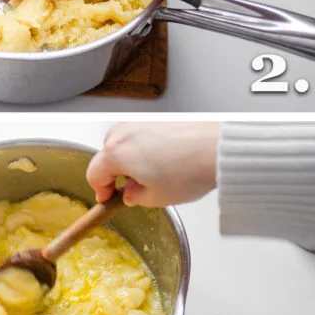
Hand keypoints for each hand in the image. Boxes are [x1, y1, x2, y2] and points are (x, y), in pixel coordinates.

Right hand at [87, 123, 219, 207]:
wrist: (220, 146)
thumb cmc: (191, 169)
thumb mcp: (157, 198)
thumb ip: (135, 198)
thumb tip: (131, 194)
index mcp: (115, 153)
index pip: (94, 173)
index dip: (100, 190)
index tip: (109, 197)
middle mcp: (123, 132)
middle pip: (108, 154)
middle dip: (119, 171)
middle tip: (138, 186)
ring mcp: (140, 121)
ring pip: (125, 142)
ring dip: (134, 157)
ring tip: (159, 171)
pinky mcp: (158, 116)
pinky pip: (144, 132)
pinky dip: (150, 144)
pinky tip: (170, 157)